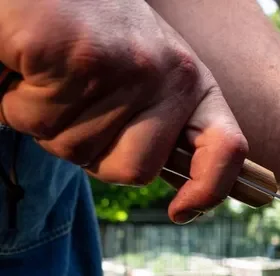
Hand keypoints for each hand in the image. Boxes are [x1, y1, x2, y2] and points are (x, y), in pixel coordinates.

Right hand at [0, 0, 246, 223]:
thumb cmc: (89, 29)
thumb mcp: (143, 75)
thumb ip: (160, 126)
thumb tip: (186, 199)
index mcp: (191, 83)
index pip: (227, 149)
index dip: (209, 190)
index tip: (181, 211)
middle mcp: (170, 75)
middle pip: (133, 171)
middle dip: (89, 151)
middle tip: (72, 102)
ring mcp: (128, 66)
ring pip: (74, 147)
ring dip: (44, 120)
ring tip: (48, 72)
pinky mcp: (79, 55)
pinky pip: (36, 116)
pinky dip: (14, 99)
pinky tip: (26, 62)